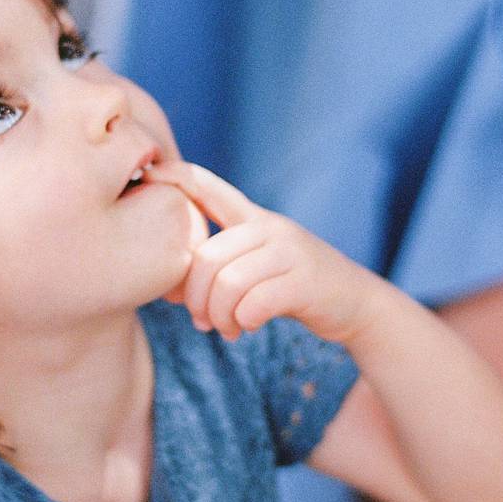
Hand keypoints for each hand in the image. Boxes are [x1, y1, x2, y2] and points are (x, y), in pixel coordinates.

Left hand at [145, 160, 380, 343]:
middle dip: (195, 297)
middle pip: (208, 256)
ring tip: (224, 328)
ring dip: (218, 315)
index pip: (207, 186)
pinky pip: (256, 303)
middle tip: (199, 321)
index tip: (146, 173)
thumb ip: (220, 268)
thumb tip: (169, 291)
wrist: (356, 305)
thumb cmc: (293, 288)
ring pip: (229, 282)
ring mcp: (291, 252)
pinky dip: (243, 321)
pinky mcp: (307, 282)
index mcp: (252, 219)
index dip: (175, 177)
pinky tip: (246, 328)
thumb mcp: (257, 267)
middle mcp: (270, 228)